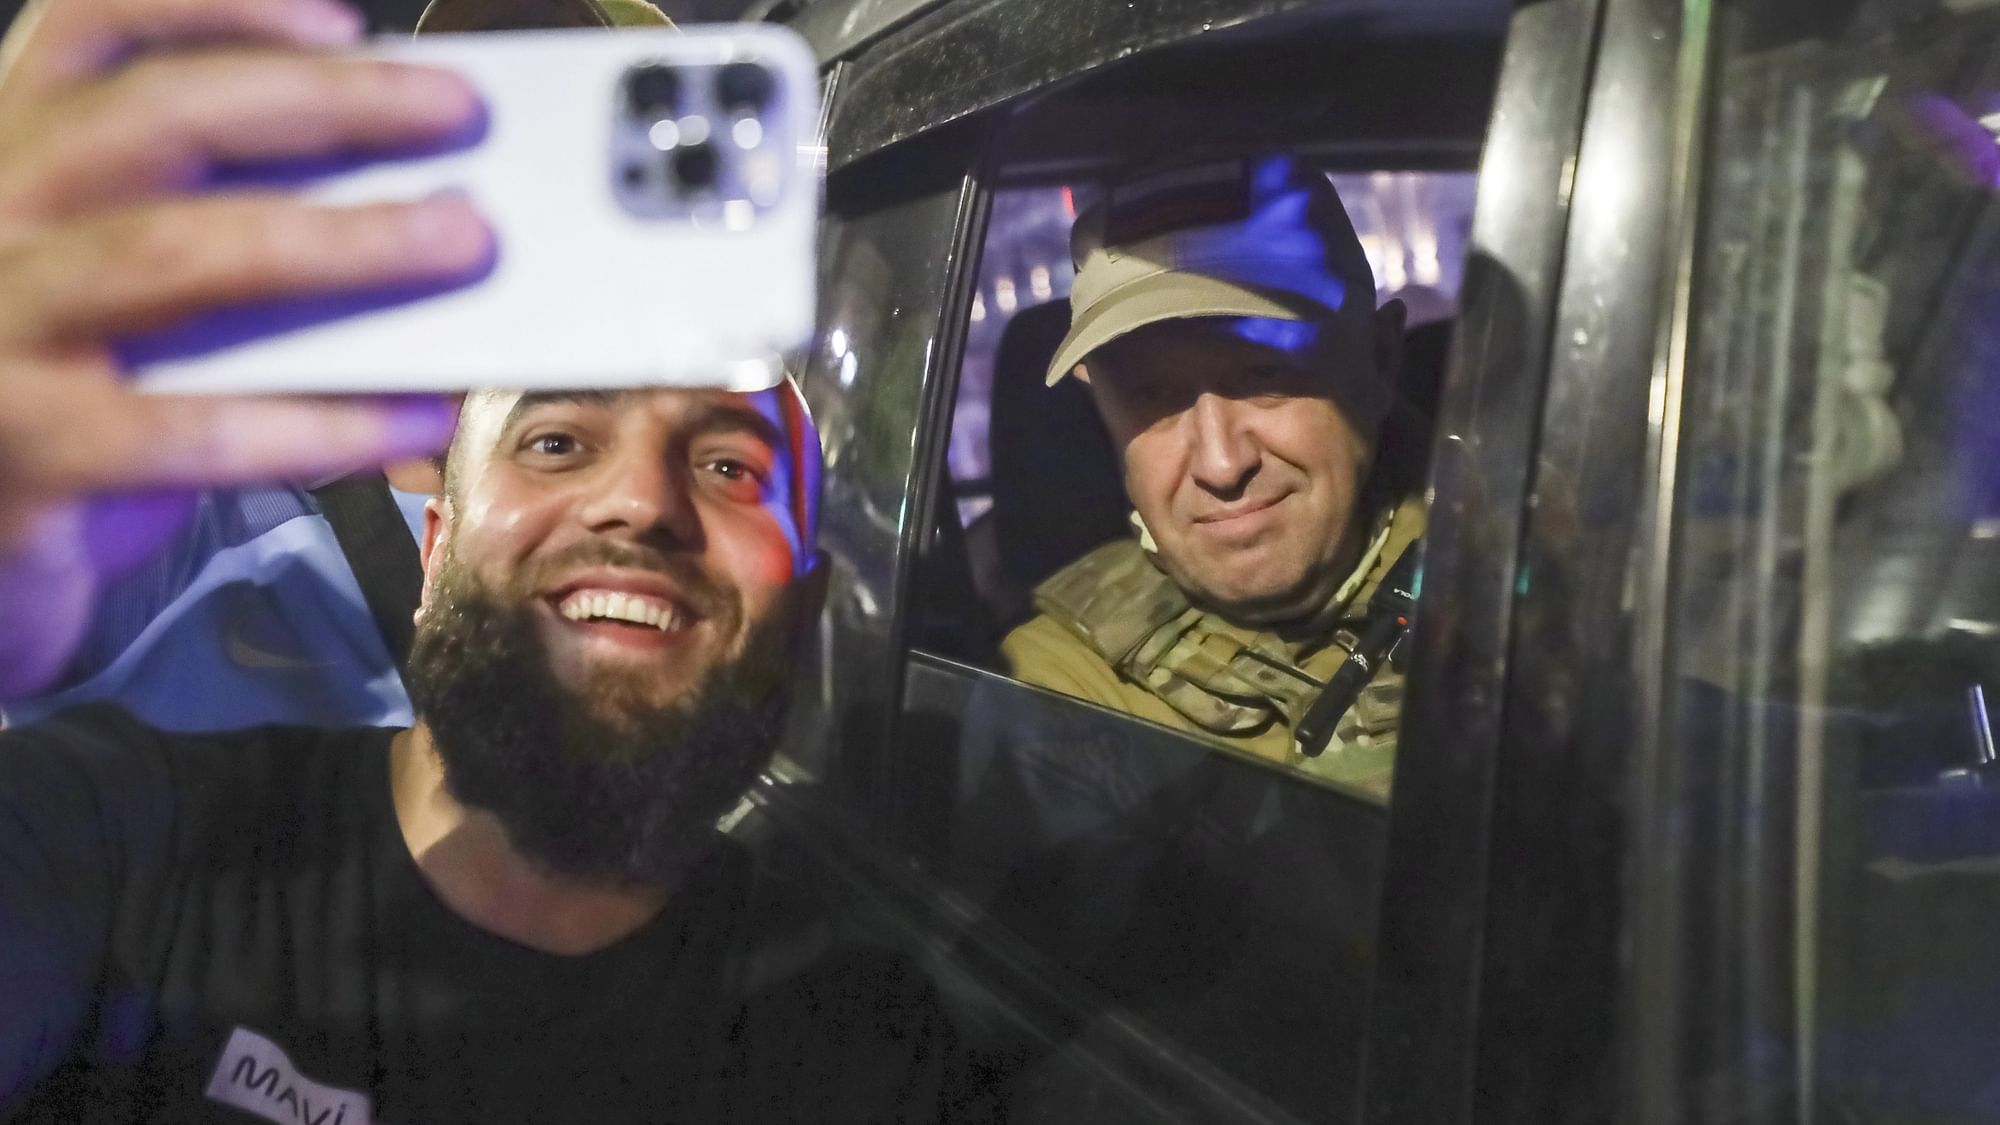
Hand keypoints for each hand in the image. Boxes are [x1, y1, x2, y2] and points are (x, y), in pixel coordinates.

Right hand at [0, 0, 491, 696]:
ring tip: (460, 240)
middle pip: (156, 119)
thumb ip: (223, 236)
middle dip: (323, 104)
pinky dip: (326, 419)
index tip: (343, 24)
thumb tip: (408, 202)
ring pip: (180, 255)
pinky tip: (416, 414)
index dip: (215, 10)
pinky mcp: (36, 452)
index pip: (90, 34)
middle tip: (457, 114)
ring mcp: (3, 336)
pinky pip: (201, 428)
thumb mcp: (124, 300)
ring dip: (341, 241)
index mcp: (12, 163)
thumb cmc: (70, 407)